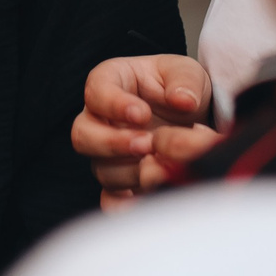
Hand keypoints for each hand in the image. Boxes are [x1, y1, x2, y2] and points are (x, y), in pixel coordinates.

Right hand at [72, 53, 219, 210]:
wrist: (192, 115)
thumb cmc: (179, 86)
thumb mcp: (186, 73)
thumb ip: (184, 82)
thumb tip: (184, 101)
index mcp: (110, 82)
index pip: (96, 91)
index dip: (114, 105)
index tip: (142, 114)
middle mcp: (99, 119)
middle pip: (82, 135)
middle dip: (112, 143)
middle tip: (146, 144)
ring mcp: (107, 153)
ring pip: (100, 168)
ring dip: (129, 171)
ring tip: (159, 165)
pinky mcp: (120, 181)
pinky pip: (110, 198)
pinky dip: (125, 203)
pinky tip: (147, 198)